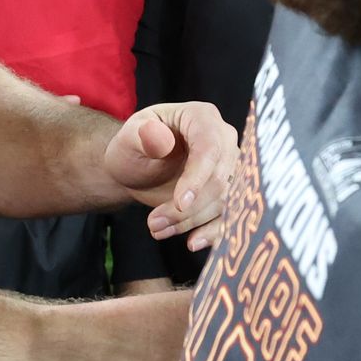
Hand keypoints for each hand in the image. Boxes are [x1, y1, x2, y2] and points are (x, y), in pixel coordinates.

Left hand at [102, 102, 237, 251]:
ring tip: (157, 229)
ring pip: (224, 202)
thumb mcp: (129, 138)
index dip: (198, 177)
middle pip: (220, 179)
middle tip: (153, 223)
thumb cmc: (133, 145)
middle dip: (188, 208)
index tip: (180, 203)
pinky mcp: (229, 191)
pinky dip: (213, 233)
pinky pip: (229, 215)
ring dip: (191, 222)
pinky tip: (192, 243)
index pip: (209, 148)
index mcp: (202, 117)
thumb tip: (159, 138)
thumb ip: (142, 136)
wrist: (138, 166)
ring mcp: (230, 167)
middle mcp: (224, 140)